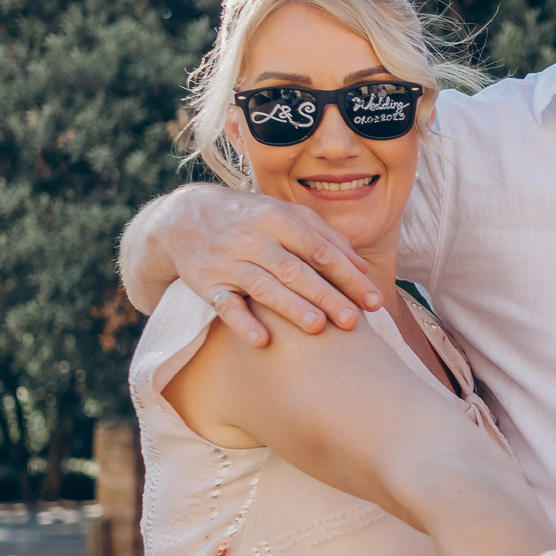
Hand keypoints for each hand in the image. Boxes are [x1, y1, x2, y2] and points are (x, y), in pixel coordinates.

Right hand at [159, 186, 382, 346]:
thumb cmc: (248, 218)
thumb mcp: (283, 214)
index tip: (373, 301)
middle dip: (327, 296)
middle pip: (296, 270)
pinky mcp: (207, 283)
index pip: (321, 251)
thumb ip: (323, 236)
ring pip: (264, 286)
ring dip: (291, 307)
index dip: (349, 276)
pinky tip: (262, 341)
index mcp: (279, 220)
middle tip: (353, 321)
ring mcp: (229, 261)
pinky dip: (243, 323)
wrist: (182, 217)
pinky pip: (225, 305)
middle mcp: (254, 239)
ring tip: (318, 328)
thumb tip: (360, 266)